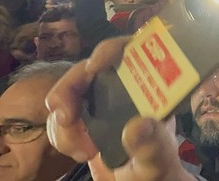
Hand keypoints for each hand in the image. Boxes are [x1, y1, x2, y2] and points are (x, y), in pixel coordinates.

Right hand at [45, 37, 194, 180]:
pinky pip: (60, 115)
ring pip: (69, 92)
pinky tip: (79, 153)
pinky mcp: (85, 118)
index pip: (134, 51)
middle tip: (64, 114)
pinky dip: (60, 133)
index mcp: (152, 89)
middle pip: (91, 67)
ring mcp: (103, 101)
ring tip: (82, 151)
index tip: (96, 64)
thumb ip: (153, 145)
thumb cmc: (158, 171)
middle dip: (71, 86)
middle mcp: (126, 88)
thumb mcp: (158, 161)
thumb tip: (138, 126)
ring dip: (63, 119)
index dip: (113, 49)